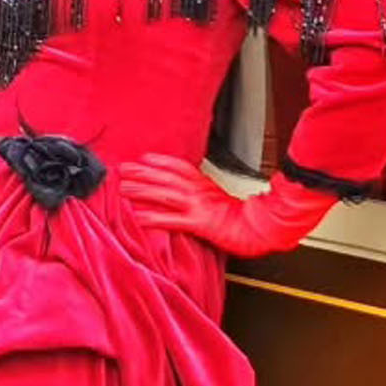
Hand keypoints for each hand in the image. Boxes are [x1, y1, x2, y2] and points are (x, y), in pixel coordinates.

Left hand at [118, 154, 337, 256]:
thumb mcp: (219, 196)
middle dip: (143, 171)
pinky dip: (154, 217)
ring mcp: (199, 206)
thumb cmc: (242, 216)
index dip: (160, 160)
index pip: (180, 166)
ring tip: (123, 188)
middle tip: (122, 168)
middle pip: (167, 177)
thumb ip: (201, 191)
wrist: (262, 229)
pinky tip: (138, 217)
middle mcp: (200, 191)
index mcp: (205, 183)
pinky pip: (173, 220)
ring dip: (143, 190)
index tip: (143, 156)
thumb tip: (184, 189)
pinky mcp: (200, 223)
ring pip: (166, 194)